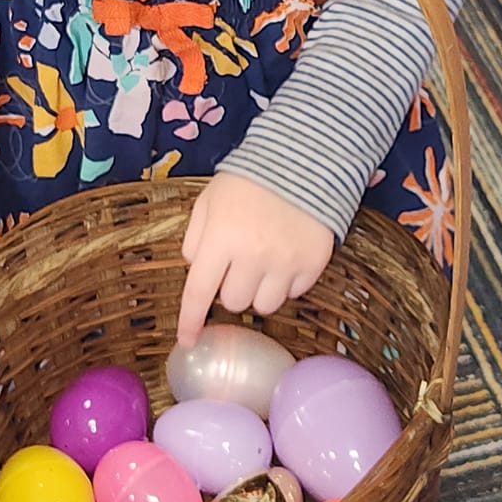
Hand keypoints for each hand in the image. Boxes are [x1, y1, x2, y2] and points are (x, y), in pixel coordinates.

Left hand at [177, 176, 334, 344]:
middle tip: (239, 264)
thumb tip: (196, 269)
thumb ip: (195, 237)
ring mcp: (285, 262)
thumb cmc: (249, 181)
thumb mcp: (209, 200)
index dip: (190, 321)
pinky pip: (294, 294)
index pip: (199, 292)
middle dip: (232, 288)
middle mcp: (252, 256)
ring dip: (259, 291)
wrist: (304, 161)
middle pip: (234, 303)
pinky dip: (287, 283)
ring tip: (264, 264)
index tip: (188, 340)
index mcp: (221, 238)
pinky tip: (286, 257)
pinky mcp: (313, 264)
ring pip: (264, 306)